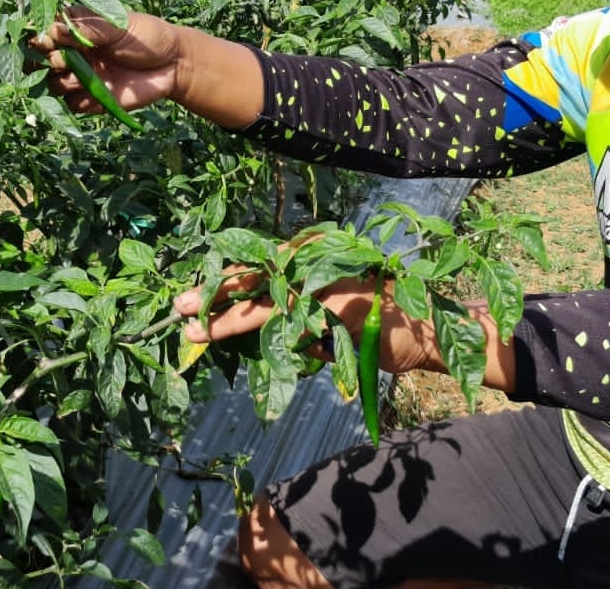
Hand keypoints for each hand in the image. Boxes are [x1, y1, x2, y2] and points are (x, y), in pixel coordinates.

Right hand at [31, 8, 180, 117]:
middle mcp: (72, 54)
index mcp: (75, 31)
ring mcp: (80, 77)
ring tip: (81, 74)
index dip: (39, 39)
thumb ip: (85, 28)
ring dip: (61, 81)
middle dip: (47, 61)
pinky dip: (77, 99)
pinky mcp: (90, 100)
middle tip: (63, 60)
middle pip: (40, 62)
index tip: (46, 41)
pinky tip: (94, 91)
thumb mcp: (116, 25)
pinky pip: (70, 104)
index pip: (44, 34)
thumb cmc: (146, 37)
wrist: (173, 65)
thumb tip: (51, 29)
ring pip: (52, 85)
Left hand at [172, 265, 440, 376]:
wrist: (430, 327)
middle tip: (179, 306)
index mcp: (315, 259)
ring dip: (229, 320)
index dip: (225, 276)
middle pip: (257, 276)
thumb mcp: (332, 310)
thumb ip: (297, 313)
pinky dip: (271, 341)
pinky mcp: (343, 313)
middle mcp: (320, 265)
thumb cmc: (380, 320)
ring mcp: (331, 286)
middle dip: (215, 292)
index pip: (262, 265)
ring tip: (196, 332)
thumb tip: (252, 323)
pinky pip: (297, 329)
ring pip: (268, 304)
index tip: (191, 290)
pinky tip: (246, 350)